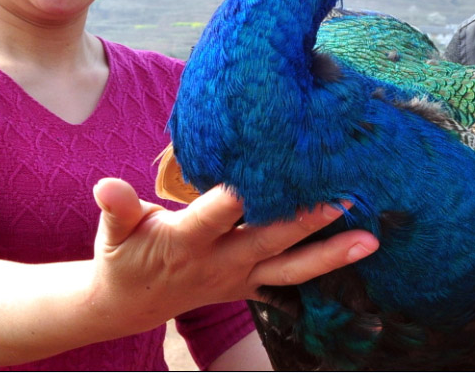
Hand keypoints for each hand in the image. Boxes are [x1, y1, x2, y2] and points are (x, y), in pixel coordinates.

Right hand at [90, 178, 376, 328]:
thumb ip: (117, 206)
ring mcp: (239, 278)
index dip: (239, 196)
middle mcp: (220, 261)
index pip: (216, 214)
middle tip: (344, 198)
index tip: (268, 171)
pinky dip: (323, 268)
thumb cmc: (124, 254)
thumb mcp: (114, 230)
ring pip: (291, 268)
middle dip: (306, 219)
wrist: (130, 303)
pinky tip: (358, 254)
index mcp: (185, 241)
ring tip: (369, 240)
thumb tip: (105, 184)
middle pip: (269, 238)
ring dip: (331, 254)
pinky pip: (291, 280)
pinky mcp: (250, 286)